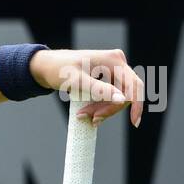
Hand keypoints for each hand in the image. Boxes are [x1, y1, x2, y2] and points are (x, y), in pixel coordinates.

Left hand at [29, 48, 144, 128]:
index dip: (136, 105)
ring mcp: (114, 68)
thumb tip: (123, 100)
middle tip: (92, 120)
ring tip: (85, 116)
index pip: (134, 85)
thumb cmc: (58, 71)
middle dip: (111, 109)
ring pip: (119, 95)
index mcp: (113, 60)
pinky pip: (113, 94)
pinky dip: (103, 105)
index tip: (133, 123)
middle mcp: (117, 61)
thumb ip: (100, 90)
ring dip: (105, 109)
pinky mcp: (109, 75)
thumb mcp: (78, 82)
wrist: (47, 66)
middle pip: (126, 92)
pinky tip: (90, 112)